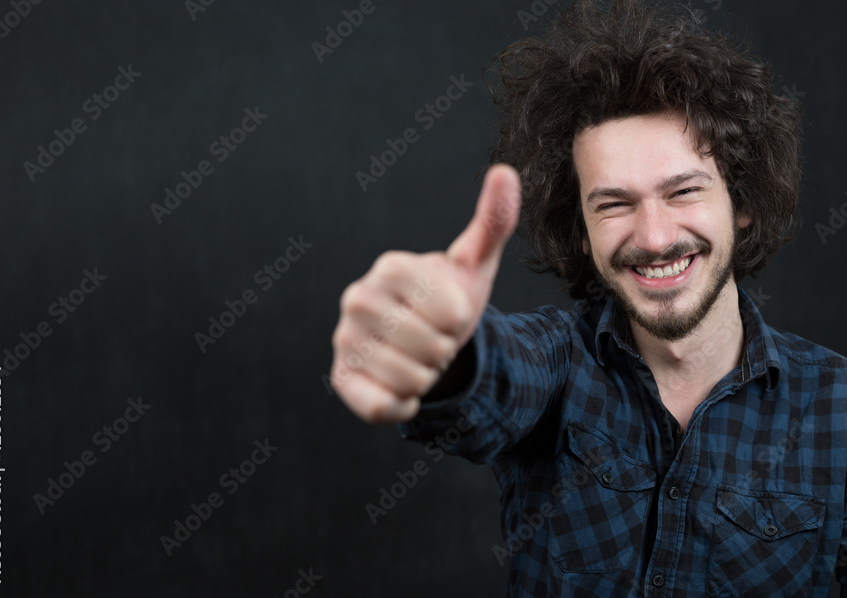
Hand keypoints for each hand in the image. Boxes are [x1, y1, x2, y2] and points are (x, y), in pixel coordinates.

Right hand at [330, 164, 520, 422]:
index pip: (448, 309)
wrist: (422, 341)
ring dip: (427, 377)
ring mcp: (344, 339)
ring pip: (410, 379)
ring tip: (418, 358)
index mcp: (391, 266)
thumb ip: (493, 222)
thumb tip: (506, 171)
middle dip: (445, 351)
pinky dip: (403, 404)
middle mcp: (357, 297)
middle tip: (433, 339)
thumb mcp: (475, 265)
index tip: (451, 313)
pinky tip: (401, 386)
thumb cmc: (449, 299)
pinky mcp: (340, 378)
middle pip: (430, 347)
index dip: (460, 320)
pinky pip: (381, 406)